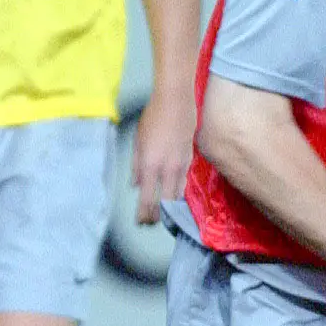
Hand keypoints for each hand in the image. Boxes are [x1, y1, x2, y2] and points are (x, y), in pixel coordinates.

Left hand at [132, 84, 196, 222]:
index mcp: (150, 165)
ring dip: (169, 206)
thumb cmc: (152, 119)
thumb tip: (134, 185)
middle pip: (164, 201)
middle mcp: (167, 168)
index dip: (144, 213)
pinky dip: (177, 191)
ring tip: (162, 215)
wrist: (175, 102)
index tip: (140, 223)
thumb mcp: (137, 142)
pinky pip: (184, 181)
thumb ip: (136, 166)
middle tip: (151, 224)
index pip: (147, 197)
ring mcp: (181, 165)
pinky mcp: (190, 159)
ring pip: (177, 193)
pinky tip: (173, 195)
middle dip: (157, 215)